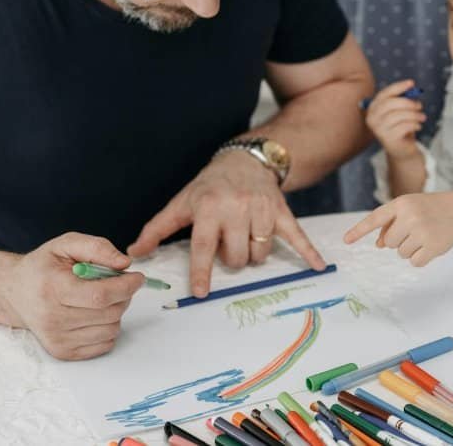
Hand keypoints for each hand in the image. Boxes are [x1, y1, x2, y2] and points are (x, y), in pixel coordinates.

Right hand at [0, 232, 143, 360]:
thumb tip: (124, 264)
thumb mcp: (66, 244)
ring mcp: (57, 339)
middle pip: (110, 313)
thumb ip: (97, 248)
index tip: (138, 277)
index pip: (100, 295)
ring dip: (115, 312)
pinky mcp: (63, 352)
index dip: (126, 286)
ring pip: (111, 329)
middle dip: (123, 296)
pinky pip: (104, 344)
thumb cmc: (43, 267)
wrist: (15, 293)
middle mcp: (52, 318)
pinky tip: (93, 314)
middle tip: (116, 284)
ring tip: (99, 298)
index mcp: (52, 289)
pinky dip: (107, 328)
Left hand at [127, 150, 325, 296]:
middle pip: (236, 256)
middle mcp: (237, 208)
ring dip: (252, 255)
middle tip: (227, 247)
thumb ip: (158, 229)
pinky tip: (318, 266)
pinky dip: (308, 252)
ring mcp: (262, 210)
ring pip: (260, 252)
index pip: (204, 246)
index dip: (202, 271)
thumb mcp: (181, 202)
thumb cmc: (209, 186)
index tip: (200, 292)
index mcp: (209, 208)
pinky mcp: (282, 211)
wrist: (244, 160)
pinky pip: (296, 235)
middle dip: (231, 260)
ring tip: (244, 240)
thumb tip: (134, 253)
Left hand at [341, 190, 452, 266]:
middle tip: (413, 231)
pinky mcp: (433, 247)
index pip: (375, 218)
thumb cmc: (429, 209)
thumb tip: (378, 244)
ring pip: (401, 253)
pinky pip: (414, 262)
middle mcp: (410, 216)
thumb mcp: (409, 208)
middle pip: (388, 242)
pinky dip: (420, 257)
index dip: (359, 230)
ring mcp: (422, 232)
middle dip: (397, 240)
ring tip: (424, 235)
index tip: (346, 240)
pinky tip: (430, 246)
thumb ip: (391, 223)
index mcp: (401, 204)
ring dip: (410, 249)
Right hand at [365, 79, 425, 159]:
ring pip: (398, 115)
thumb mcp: (401, 111)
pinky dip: (414, 124)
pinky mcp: (387, 139)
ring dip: (414, 115)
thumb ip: (403, 100)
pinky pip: (404, 126)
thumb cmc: (401, 126)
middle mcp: (372, 118)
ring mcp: (378, 129)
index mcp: (373, 108)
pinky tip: (418, 126)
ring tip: (422, 117)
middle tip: (419, 105)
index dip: (398, 87)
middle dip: (408, 102)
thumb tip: (412, 90)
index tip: (411, 83)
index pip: (384, 94)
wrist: (401, 149)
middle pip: (390, 104)